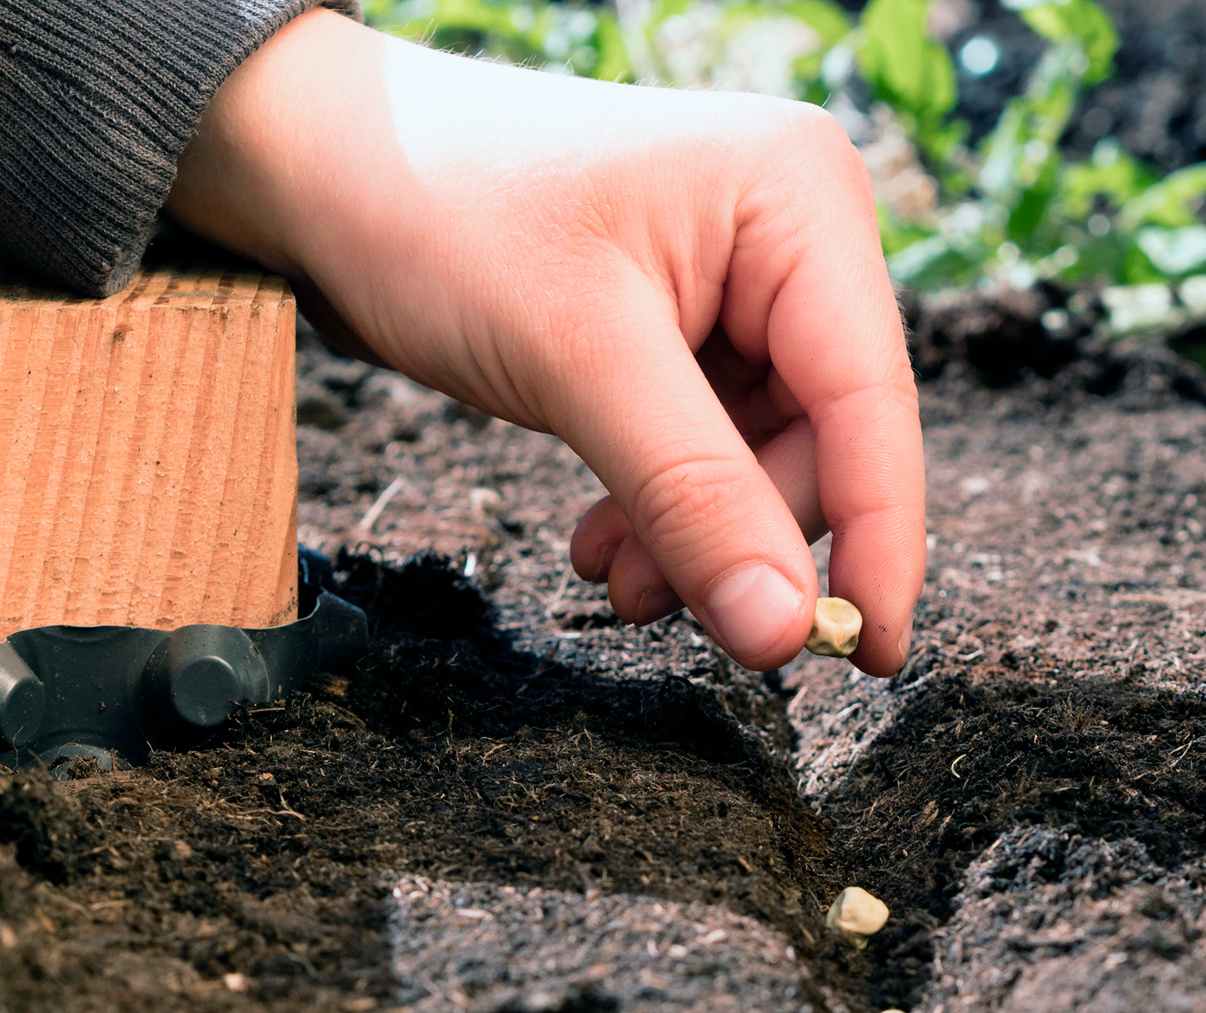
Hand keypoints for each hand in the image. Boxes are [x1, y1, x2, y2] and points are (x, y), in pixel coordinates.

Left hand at [166, 9, 924, 674]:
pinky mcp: (693, 322)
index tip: (870, 653)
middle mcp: (794, 231)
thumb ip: (694, 498)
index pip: (872, 397)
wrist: (325, 167)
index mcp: (801, 198)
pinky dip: (665, 505)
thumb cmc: (441, 211)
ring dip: (694, 533)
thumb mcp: (577, 363)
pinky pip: (713, 444)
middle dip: (744, 537)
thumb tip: (785, 631)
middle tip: (656, 604)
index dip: (880, 536)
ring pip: (765, 457)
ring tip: (610, 576)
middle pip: (825, 438)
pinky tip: (606, 539)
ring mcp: (745, 279)